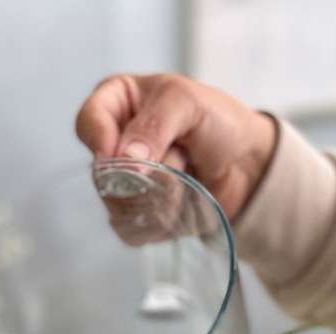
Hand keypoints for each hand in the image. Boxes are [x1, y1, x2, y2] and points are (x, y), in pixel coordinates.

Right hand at [75, 74, 276, 219]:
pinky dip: (159, 219)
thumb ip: (154, 124)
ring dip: (159, 193)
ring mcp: (122, 183)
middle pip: (102, 171)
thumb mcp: (187, 103)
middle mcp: (113, 143)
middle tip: (180, 158)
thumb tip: (126, 159)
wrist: (247, 164)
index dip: (100, 140)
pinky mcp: (135, 214)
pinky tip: (181, 203)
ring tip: (187, 176)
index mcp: (117, 103)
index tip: (121, 154)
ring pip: (117, 203)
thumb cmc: (218, 121)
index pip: (88, 123)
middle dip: (146, 171)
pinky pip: (130, 228)